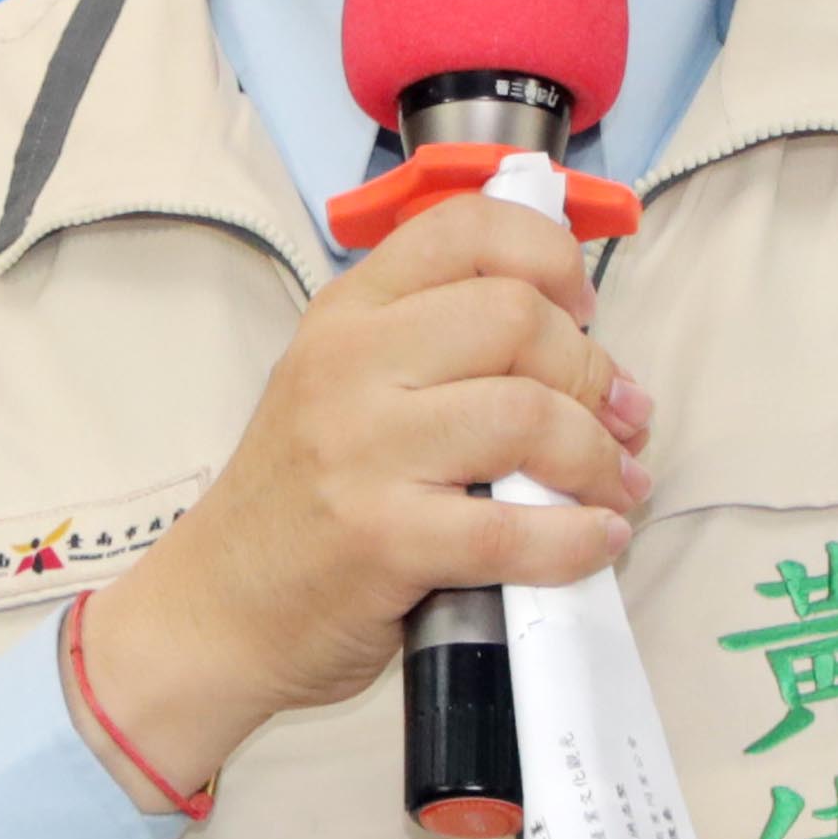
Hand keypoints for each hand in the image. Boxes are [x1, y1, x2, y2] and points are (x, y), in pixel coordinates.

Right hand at [72, 191, 651, 801]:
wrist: (216, 609)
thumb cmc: (299, 502)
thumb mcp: (340, 386)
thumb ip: (432, 347)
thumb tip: (575, 342)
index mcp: (348, 315)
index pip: (465, 229)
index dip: (549, 255)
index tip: (583, 306)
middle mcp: (350, 365)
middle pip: (514, 318)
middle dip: (592, 369)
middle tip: (621, 415)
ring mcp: (363, 452)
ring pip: (525, 414)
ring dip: (597, 454)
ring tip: (615, 483)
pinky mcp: (382, 539)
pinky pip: (513, 528)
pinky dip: (577, 537)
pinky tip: (597, 538)